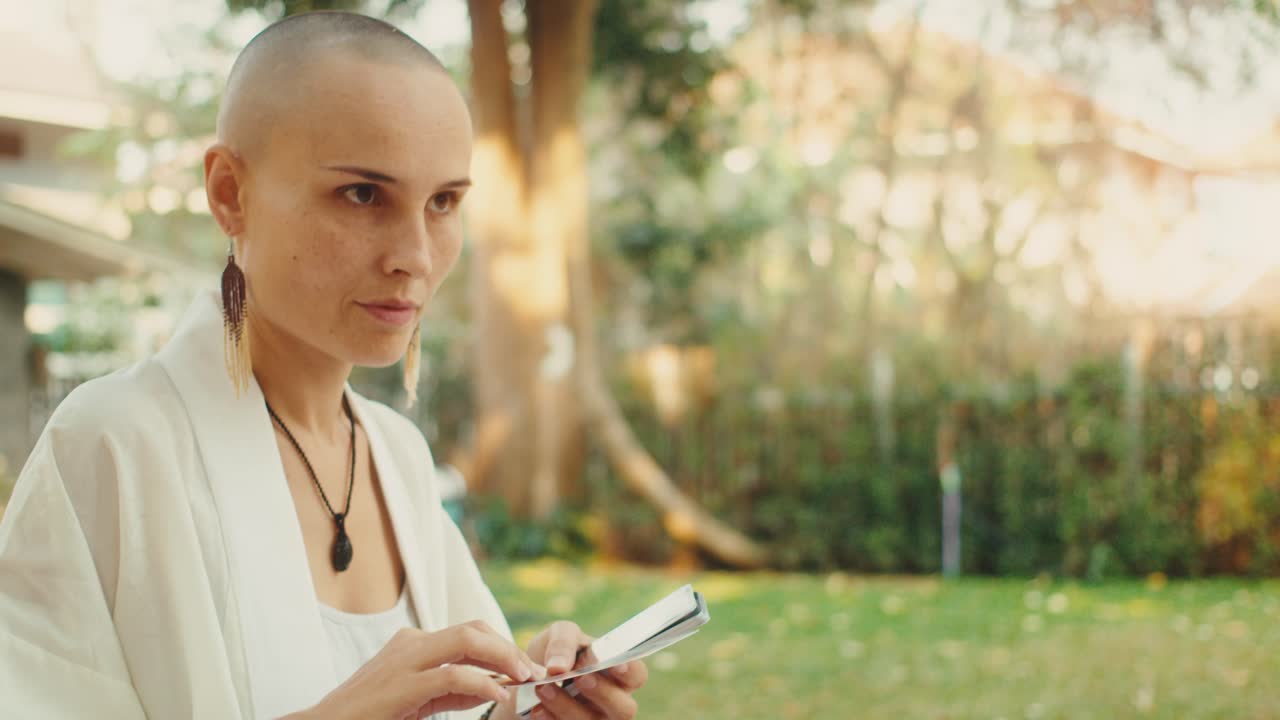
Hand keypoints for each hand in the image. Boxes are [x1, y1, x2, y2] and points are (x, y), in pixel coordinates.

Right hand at [301, 620, 541, 719]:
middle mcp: (411, 642)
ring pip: (467, 640)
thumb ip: (453, 692)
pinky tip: (498, 696)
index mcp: (414, 642)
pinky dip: (482, 683)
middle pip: (473, 629)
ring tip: (522, 678)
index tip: (523, 667)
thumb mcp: (418, 699)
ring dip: (503, 657)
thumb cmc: (371, 716)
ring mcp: (405, 660)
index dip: (501, 645)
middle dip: (508, 647)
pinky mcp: (403, 685)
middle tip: (531, 671)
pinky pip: (452, 676)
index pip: (469, 631)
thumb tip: (493, 687)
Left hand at [504, 620, 648, 719]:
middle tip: (579, 678)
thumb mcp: (560, 634)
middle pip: (624, 709)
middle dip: (603, 694)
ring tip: (544, 688)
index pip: (637, 675)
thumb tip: (558, 666)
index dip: (629, 671)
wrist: (528, 677)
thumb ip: (563, 642)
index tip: (612, 663)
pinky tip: (536, 709)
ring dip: (567, 706)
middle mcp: (612, 702)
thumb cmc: (557, 653)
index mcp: (618, 674)